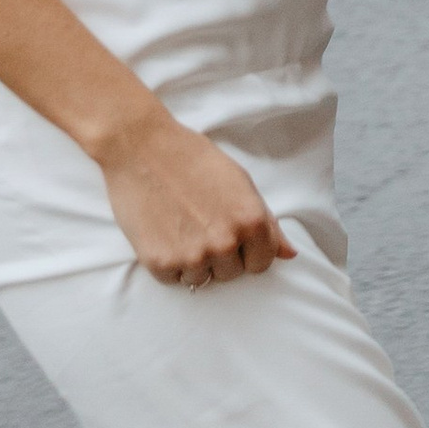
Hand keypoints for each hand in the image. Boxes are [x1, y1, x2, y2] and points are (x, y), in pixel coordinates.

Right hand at [96, 104, 294, 287]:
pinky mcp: (161, 263)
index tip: (232, 235)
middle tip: (200, 224)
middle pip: (232, 273)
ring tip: (181, 227)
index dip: (247, 250)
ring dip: (194, 261)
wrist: (140, 148)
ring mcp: (193, 255)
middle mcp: (226, 242)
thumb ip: (268, 223)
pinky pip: (174, 279)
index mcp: (252, 221)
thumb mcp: (240, 183)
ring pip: (202, 279)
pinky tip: (163, 232)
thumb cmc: (192, 159)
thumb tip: (289, 255)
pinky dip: (168, 262)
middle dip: (220, 256)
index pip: (262, 263)